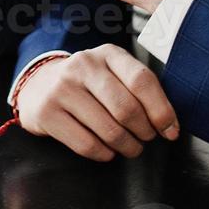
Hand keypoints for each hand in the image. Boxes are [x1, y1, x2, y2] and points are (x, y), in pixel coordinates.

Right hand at [16, 45, 179, 160]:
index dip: (161, 110)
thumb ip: (138, 89)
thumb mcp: (112, 73)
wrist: (38, 85)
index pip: (142, 80)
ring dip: (127, 146)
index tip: (170, 130)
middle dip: (144, 131)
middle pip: (127, 108)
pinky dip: (104, 154)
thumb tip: (170, 124)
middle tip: (146, 138)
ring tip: (130, 147)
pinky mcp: (47, 112)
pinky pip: (86, 144)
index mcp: (108, 54)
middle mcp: (83, 65)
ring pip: (109, 130)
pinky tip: (107, 151)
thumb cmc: (87, 84)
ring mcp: (62, 88)